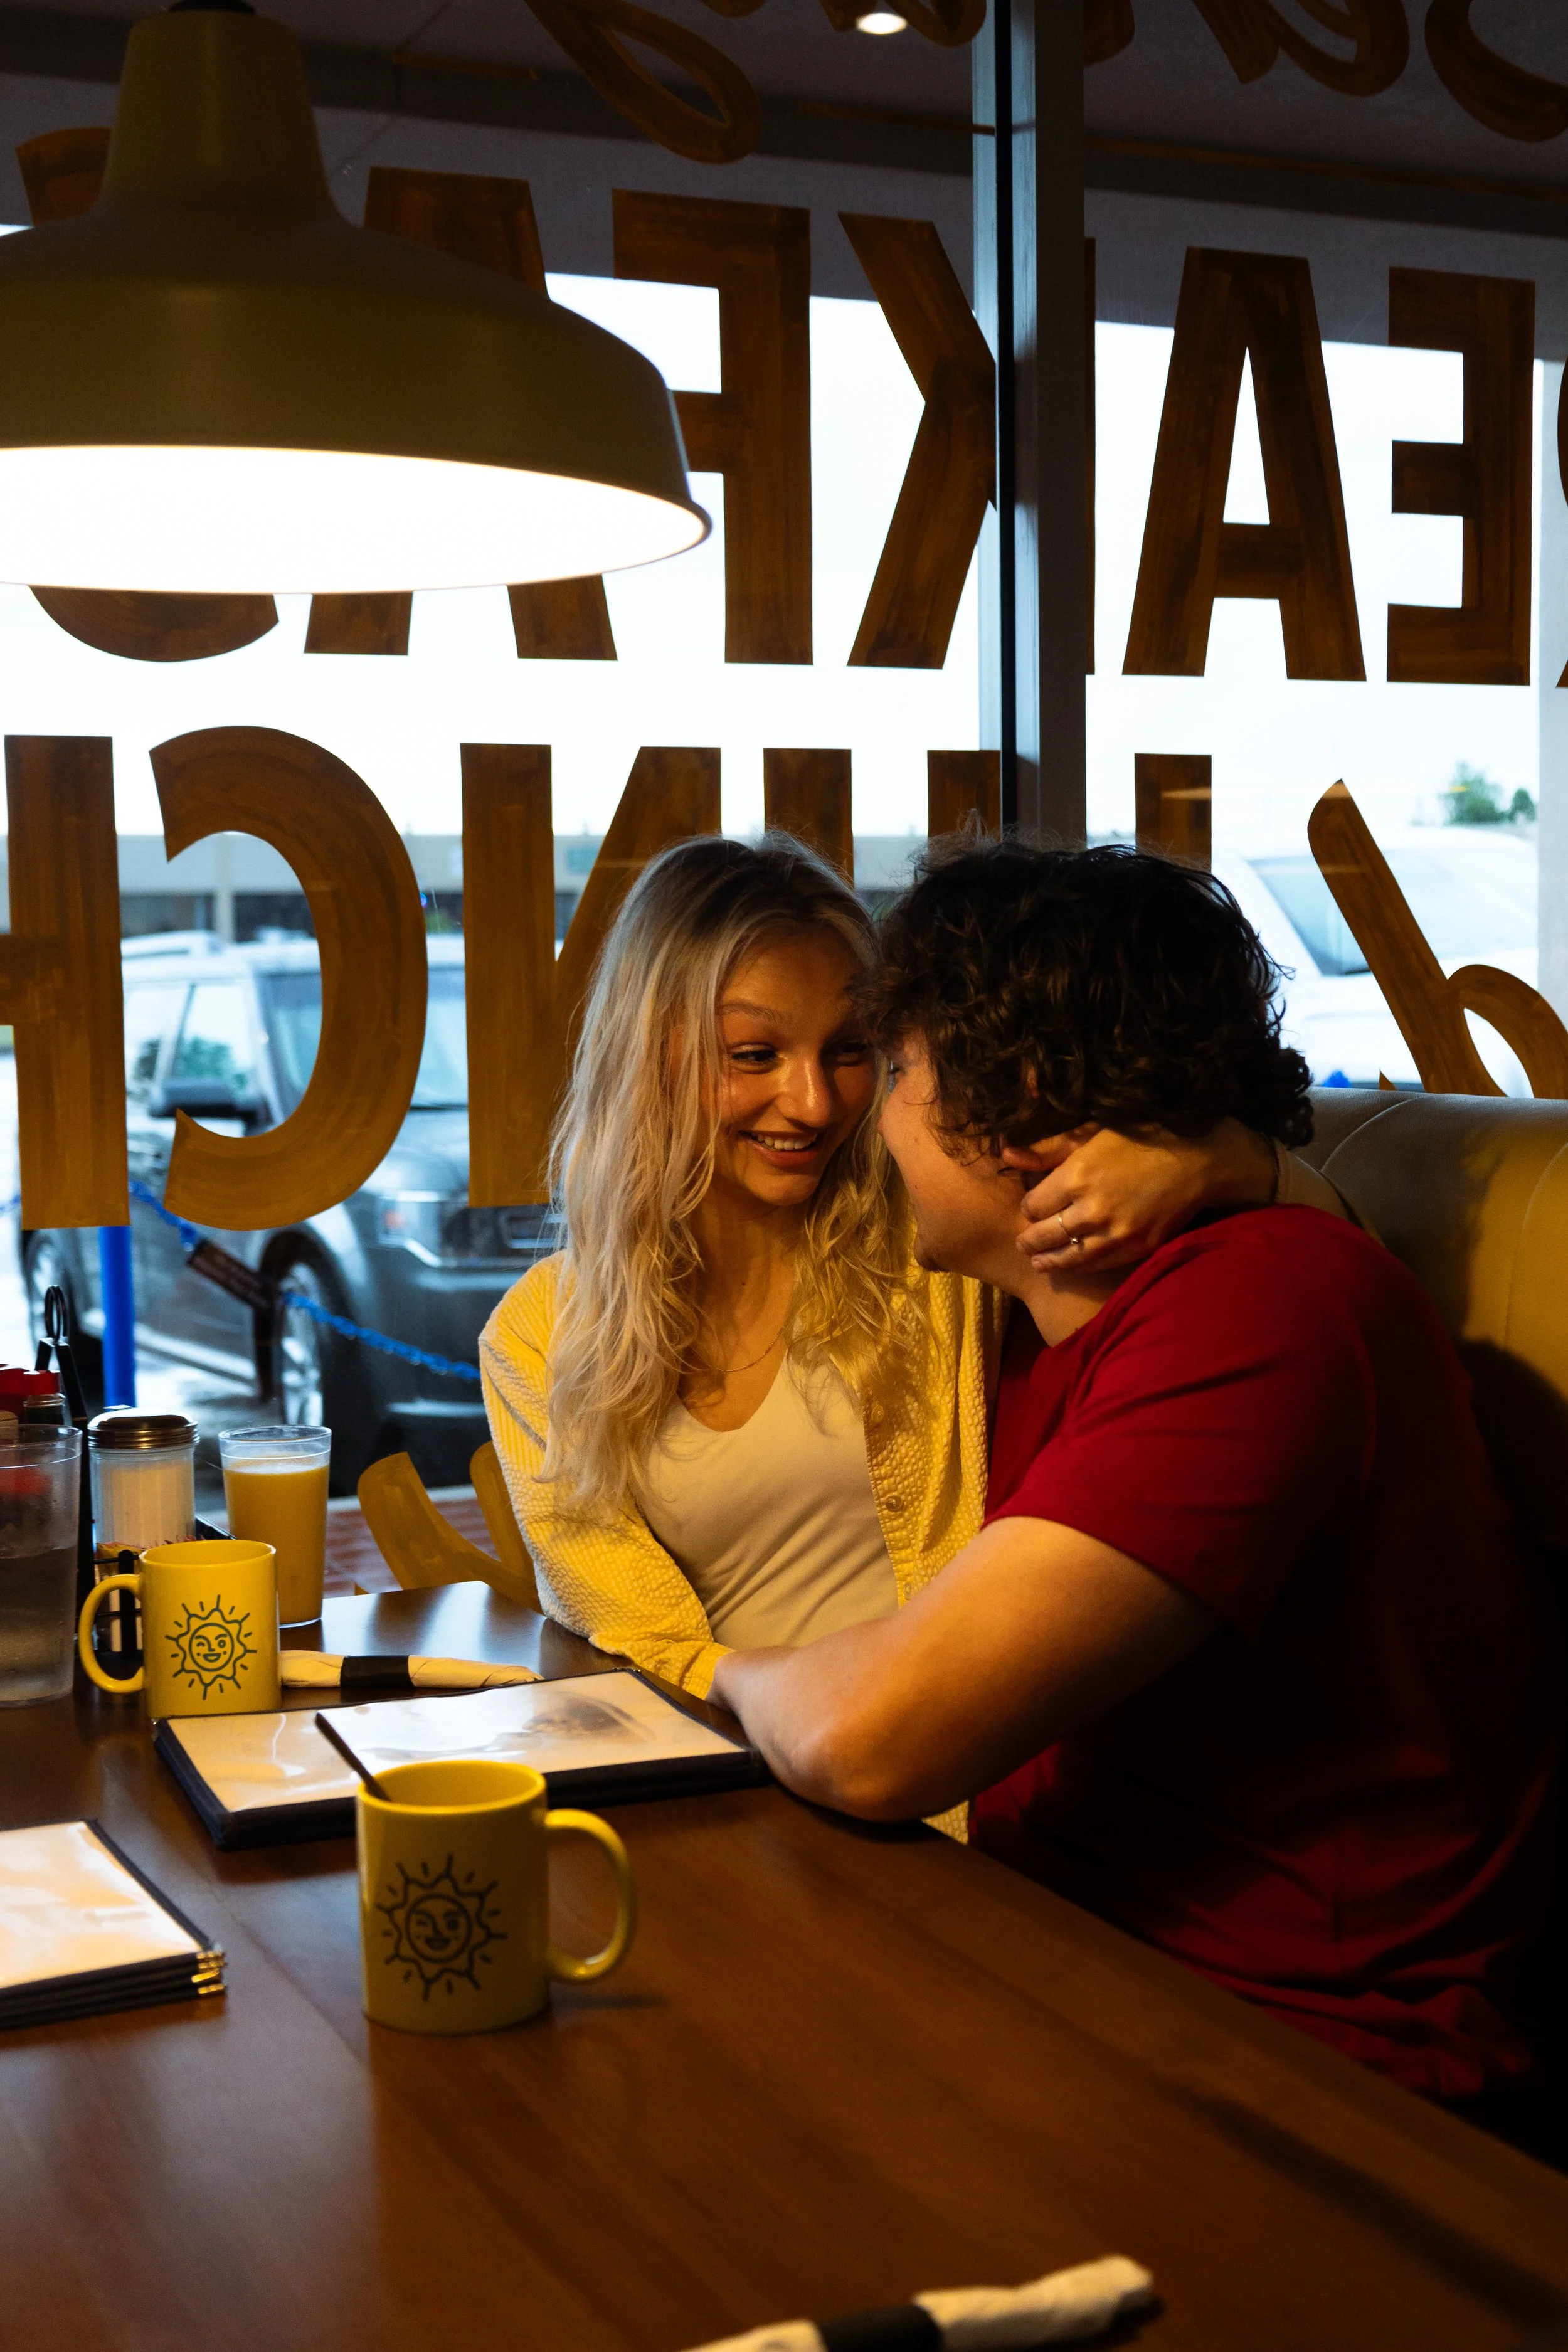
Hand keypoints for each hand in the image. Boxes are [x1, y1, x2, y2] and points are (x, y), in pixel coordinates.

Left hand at [1008, 1121, 1276, 1272]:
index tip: (1031, 1206)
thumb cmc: (1144, 1134)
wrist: (1202, 1158)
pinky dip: (1082, 1266)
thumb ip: (1047, 1148)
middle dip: (1030, 1240)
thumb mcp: (1092, 1131)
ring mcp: (1117, 1232)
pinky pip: (1100, 1264)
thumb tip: (1005, 1154)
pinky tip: (1073, 1264)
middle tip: (1023, 1243)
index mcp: (1077, 1175)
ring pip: (1070, 1256)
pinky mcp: (1139, 1246)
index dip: (1028, 1207)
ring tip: (1039, 1262)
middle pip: (1045, 1235)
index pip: (1034, 1205)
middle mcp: (1093, 1209)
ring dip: (1049, 1261)